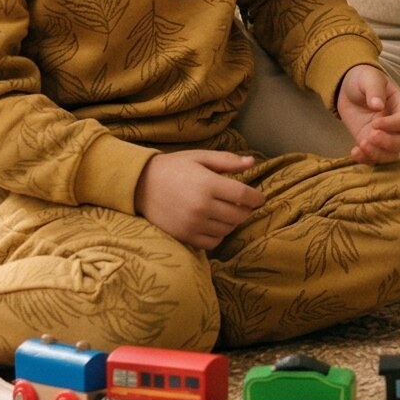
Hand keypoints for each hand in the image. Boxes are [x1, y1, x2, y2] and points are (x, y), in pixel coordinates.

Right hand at [135, 149, 260, 250]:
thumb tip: (252, 162)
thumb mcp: (200, 157)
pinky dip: (218, 235)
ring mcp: (193, 224)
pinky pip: (212, 242)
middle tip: (242, 205)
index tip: (259, 199)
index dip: (256, 198)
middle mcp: (202, 206)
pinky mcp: (184, 236)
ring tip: (226, 212)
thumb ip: (227, 161)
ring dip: (232, 222)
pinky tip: (214, 224)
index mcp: (208, 184)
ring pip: (227, 230)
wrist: (140, 184)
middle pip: (238, 215)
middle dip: (245, 210)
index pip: (244, 196)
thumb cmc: (173, 167)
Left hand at [335, 62, 399, 163]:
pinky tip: (354, 152)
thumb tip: (378, 105)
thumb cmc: (363, 79)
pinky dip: (366, 160)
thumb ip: (374, 90)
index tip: (375, 122)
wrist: (348, 88)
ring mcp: (384, 136)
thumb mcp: (369, 78)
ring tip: (360, 146)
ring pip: (392, 154)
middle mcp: (396, 124)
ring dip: (378, 155)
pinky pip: (374, 158)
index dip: (393, 124)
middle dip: (389, 143)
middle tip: (371, 136)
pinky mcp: (370, 143)